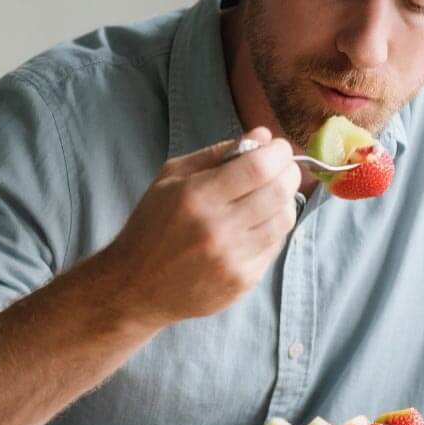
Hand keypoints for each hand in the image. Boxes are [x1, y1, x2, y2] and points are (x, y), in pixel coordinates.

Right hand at [98, 127, 301, 324]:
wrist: (134, 288)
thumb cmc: (150, 227)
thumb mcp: (170, 178)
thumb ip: (217, 153)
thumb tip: (262, 136)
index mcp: (196, 197)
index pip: (258, 167)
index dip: (277, 152)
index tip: (277, 148)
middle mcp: (217, 229)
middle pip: (278, 192)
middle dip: (289, 172)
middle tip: (282, 168)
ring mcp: (232, 259)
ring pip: (284, 220)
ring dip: (285, 201)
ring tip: (271, 195)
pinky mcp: (242, 281)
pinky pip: (276, 246)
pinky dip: (274, 228)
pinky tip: (259, 223)